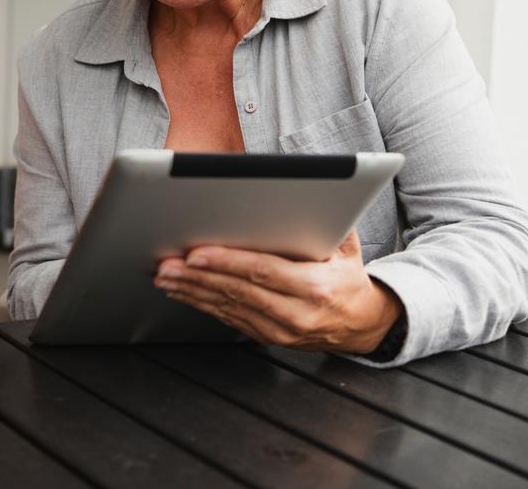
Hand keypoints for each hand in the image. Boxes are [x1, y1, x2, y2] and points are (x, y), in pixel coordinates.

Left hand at [153, 231, 402, 353]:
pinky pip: (228, 318)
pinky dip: (202, 304)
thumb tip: (308, 190)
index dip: (227, 263)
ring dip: (192, 291)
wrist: (362, 324)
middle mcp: (297, 313)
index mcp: (316, 287)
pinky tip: (182, 292)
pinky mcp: (267, 337)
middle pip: (238, 291)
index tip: (197, 253)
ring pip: (227, 307)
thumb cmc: (348, 279)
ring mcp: (280, 330)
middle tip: (167, 264)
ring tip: (165, 276)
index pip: (263, 272)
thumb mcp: (348, 249)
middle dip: (198, 276)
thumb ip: (328, 223)